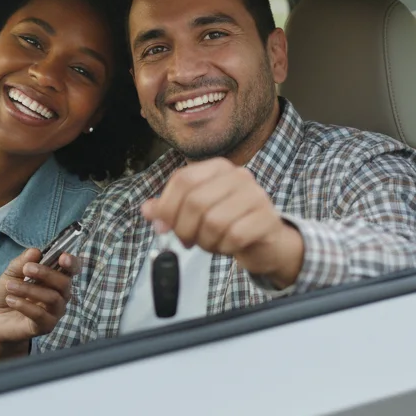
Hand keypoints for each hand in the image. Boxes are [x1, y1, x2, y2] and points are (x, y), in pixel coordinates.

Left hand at [0, 248, 76, 361]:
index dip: (72, 263)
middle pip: (65, 283)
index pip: (72, 269)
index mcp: (55, 279)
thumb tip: (35, 251)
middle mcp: (60, 295)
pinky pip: (40, 314)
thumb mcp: (11, 274)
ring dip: (30, 289)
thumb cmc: (10, 293)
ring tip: (10, 286)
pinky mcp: (46, 326)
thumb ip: (21, 263)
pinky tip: (10, 300)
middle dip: (46, 273)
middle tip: (26, 269)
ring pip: (53, 298)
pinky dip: (24, 305)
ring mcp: (55, 312)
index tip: (62, 257)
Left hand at [141, 159, 304, 288]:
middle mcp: (238, 176)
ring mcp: (256, 196)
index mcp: (217, 168)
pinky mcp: (267, 219)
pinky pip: (234, 236)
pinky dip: (224, 247)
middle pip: (196, 201)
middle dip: (184, 229)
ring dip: (206, 241)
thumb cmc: (228, 223)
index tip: (162, 227)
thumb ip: (170, 209)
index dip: (167, 206)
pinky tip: (227, 247)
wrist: (267, 241)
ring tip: (210, 243)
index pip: (183, 179)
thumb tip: (147, 210)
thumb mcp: (196, 213)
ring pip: (214, 221)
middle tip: (187, 241)